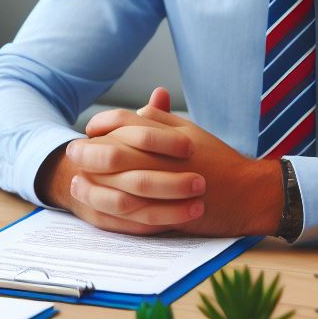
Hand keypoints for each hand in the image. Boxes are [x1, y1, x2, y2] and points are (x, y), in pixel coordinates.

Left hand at [52, 87, 282, 237]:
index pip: (120, 121)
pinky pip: (127, 208)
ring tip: (76, 180)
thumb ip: (160, 119)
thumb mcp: (189, 131)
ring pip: (114, 180)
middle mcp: (159, 157)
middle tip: (72, 153)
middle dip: (86, 152)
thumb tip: (137, 108)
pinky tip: (96, 201)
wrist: (246, 194)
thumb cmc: (218, 160)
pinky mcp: (163, 210)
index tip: (89, 131)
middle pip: (110, 150)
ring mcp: (161, 185)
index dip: (100, 124)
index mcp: (164, 133)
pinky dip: (108, 204)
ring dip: (92, 180)